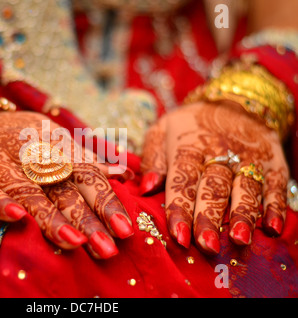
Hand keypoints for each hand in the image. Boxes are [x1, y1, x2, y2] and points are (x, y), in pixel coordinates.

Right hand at [0, 110, 133, 258]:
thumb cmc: (17, 137)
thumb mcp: (53, 140)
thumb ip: (86, 160)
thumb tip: (126, 173)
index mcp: (54, 144)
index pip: (86, 173)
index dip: (106, 201)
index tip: (125, 230)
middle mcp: (28, 152)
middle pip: (61, 186)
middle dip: (86, 217)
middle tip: (107, 248)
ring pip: (26, 189)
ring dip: (50, 215)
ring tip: (74, 241)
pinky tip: (16, 217)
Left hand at [140, 101, 288, 254]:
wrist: (233, 102)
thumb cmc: (190, 125)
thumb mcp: (163, 130)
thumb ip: (153, 157)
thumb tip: (147, 187)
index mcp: (188, 148)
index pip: (182, 181)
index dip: (180, 209)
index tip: (178, 235)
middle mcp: (218, 155)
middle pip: (213, 188)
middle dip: (210, 218)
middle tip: (206, 245)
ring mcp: (247, 159)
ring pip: (245, 188)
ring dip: (244, 214)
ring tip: (240, 239)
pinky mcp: (271, 164)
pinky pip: (275, 186)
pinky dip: (276, 207)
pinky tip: (273, 228)